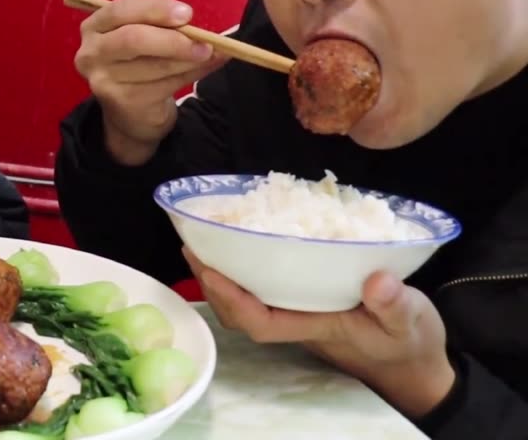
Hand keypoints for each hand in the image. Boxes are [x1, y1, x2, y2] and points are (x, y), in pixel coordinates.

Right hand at [73, 0, 225, 164]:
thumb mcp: (145, 27)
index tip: (187, 13)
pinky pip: (164, 84)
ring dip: (189, 59)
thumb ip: (151, 3)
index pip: (121, 10)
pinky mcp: (121, 102)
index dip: (155, 9)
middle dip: (173, 39)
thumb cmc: (138, 61)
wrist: (131, 113)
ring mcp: (102, 80)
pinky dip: (193, 74)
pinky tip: (209, 65)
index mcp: (94, 26)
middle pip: (133, 39)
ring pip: (154, 65)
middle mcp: (90, 53)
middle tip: (204, 41)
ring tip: (211, 53)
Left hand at [185, 249, 454, 418]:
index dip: (232, 297)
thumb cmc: (410, 344)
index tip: (212, 269)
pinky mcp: (306, 304)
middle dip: (213, 282)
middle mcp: (300, 321)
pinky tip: (240, 248)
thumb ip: (395, 305)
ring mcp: (300, 315)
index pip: (261, 320)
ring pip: (249, 302)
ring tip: (203, 242)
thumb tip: (377, 281)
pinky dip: (246, 272)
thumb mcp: (413, 322)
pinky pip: (265, 291)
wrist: (416, 366)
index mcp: (317, 326)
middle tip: (193, 243)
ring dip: (223, 276)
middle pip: (241, 312)